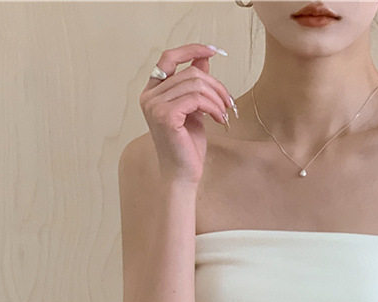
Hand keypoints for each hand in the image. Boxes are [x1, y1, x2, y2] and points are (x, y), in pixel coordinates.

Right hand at [140, 43, 234, 186]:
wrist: (182, 175)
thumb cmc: (187, 146)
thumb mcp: (194, 109)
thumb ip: (194, 85)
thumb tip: (204, 58)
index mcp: (152, 92)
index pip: (169, 58)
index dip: (191, 50)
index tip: (213, 50)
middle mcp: (149, 96)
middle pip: (190, 72)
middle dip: (215, 85)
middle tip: (228, 102)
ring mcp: (155, 105)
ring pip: (195, 84)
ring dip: (217, 98)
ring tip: (224, 113)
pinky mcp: (165, 115)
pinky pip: (196, 99)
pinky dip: (213, 107)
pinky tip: (219, 119)